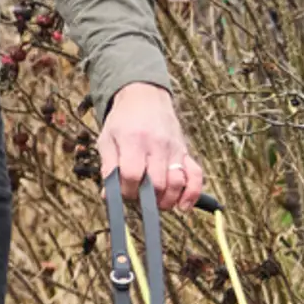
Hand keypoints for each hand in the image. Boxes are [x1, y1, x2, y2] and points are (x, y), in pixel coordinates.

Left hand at [98, 83, 205, 211]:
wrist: (145, 97)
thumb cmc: (124, 120)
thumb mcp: (107, 139)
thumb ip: (108, 167)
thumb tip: (109, 195)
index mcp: (134, 140)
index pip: (132, 175)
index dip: (126, 190)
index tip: (123, 192)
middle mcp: (156, 145)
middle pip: (155, 183)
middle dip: (145, 199)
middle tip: (137, 196)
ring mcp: (174, 149)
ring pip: (176, 183)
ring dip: (166, 200)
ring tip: (156, 202)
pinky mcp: (185, 152)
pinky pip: (196, 175)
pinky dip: (192, 194)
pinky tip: (183, 206)